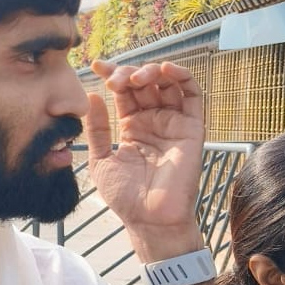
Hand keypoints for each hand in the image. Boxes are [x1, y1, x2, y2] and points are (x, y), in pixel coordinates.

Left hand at [85, 60, 204, 256]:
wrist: (148, 218)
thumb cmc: (124, 197)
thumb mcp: (101, 159)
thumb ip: (97, 130)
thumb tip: (91, 97)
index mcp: (132, 126)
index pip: (124, 92)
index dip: (112, 75)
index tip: (96, 66)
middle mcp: (154, 121)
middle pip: (144, 83)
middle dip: (128, 73)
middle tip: (113, 79)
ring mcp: (173, 122)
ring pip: (168, 83)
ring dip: (151, 71)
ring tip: (134, 78)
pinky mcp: (192, 127)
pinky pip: (193, 94)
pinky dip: (181, 76)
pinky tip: (163, 71)